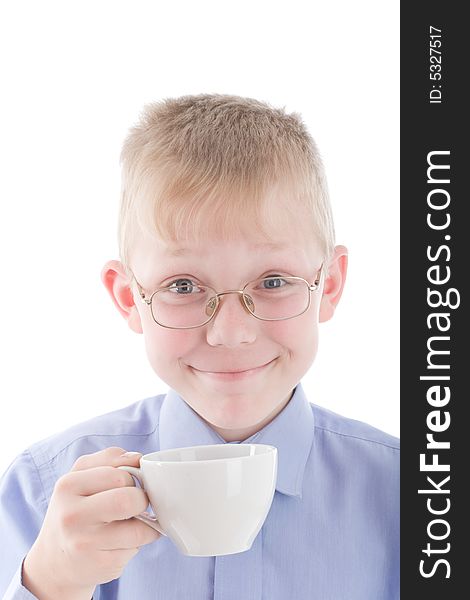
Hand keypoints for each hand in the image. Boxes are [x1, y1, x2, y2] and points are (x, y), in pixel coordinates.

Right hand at [22, 447, 161, 599]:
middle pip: (129, 500)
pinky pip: (135, 549)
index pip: (119, 474)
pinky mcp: (100, 566)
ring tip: (132, 524)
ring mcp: (85, 544)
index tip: (129, 485)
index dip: (132, 479)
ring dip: (145, 525)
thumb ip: (110, 459)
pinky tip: (120, 543)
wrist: (53, 562)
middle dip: (141, 500)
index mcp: (67, 486)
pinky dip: (136, 544)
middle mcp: (72, 515)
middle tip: (135, 504)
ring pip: (138, 529)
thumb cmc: (76, 510)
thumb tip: (138, 458)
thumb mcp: (81, 477)